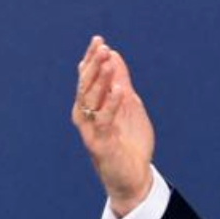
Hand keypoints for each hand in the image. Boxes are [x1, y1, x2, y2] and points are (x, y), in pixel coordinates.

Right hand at [71, 35, 155, 216]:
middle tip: (101, 47)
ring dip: (99, 80)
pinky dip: (110, 104)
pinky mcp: (100, 145)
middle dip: (93, 65)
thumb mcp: (128, 105)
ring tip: (107, 60)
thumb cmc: (129, 142)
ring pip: (90, 101)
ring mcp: (90, 131)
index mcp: (91, 107)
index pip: (87, 78)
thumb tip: (114, 54)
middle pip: (85, 86)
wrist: (134, 178)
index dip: (91, 59)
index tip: (98, 40)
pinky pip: (103, 121)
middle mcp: (86, 117)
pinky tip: (117, 89)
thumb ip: (120, 82)